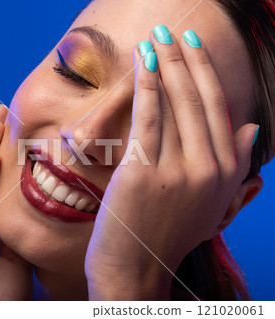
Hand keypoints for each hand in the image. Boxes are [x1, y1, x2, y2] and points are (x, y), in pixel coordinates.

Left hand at [85, 29, 257, 299]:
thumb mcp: (212, 205)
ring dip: (164, 64)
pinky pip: (148, 117)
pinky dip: (146, 85)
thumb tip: (254, 130)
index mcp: (228, 173)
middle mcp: (209, 169)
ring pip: (174, 104)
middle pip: (198, 101)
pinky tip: (141, 61)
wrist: (134, 269)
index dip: (207, 75)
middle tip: (171, 31)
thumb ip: (236, 167)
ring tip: (154, 39)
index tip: (194, 49)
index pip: (219, 110)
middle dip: (184, 61)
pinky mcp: (145, 170)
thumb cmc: (166, 234)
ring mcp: (178, 170)